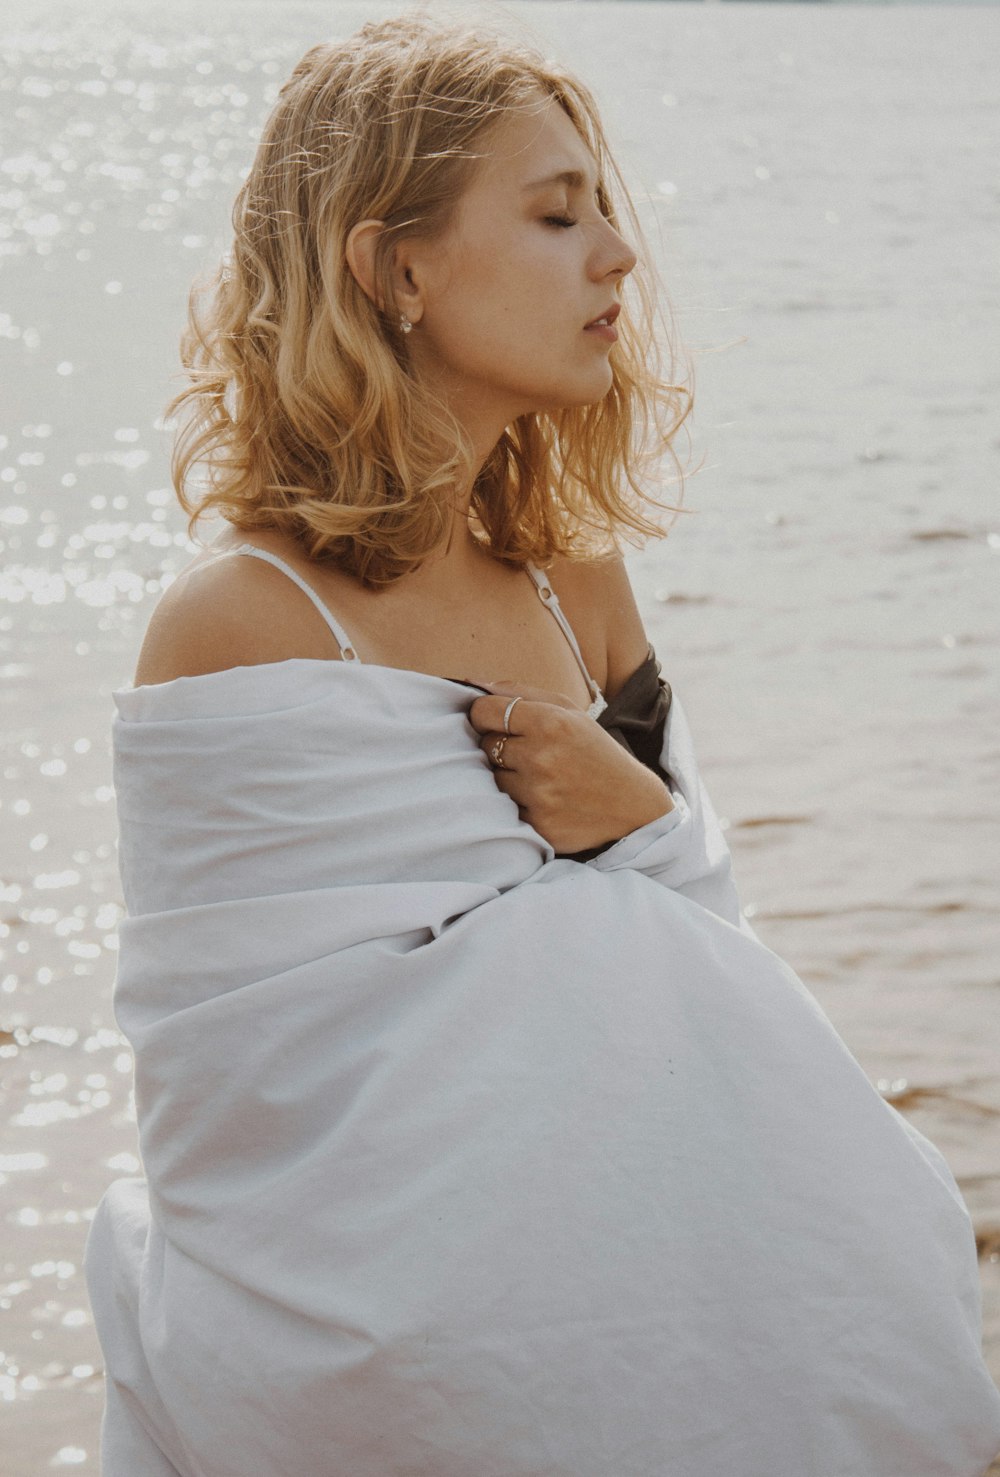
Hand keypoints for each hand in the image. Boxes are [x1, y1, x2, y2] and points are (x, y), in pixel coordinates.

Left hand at [467, 680, 673, 854]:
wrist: (632, 805)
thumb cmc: (594, 752)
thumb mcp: (569, 711)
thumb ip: (521, 692)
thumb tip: (472, 684)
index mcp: (550, 722)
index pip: (482, 711)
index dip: (483, 715)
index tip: (493, 722)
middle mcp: (541, 757)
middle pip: (485, 746)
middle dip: (500, 747)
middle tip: (528, 753)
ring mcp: (538, 794)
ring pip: (492, 778)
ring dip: (508, 777)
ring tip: (539, 778)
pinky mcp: (537, 824)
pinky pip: (504, 808)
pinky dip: (518, 804)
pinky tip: (544, 800)